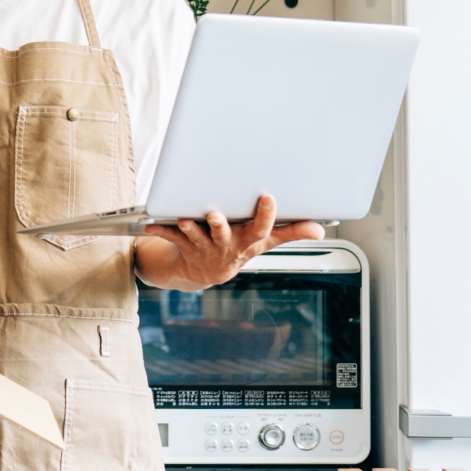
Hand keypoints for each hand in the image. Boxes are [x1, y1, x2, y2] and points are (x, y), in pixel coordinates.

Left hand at [132, 194, 322, 289]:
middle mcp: (225, 244)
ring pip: (197, 236)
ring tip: (183, 220)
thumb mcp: (265, 242)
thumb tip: (321, 229)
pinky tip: (149, 225)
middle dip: (220, 225)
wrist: (206, 273)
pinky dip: (160, 230)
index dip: (265, 215)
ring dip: (190, 228)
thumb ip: (291, 233)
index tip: (267, 197)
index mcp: (247, 240)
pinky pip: (171, 237)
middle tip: (215, 214)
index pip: (260, 228)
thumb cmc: (238, 249)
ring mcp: (204, 245)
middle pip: (224, 233)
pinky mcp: (184, 244)